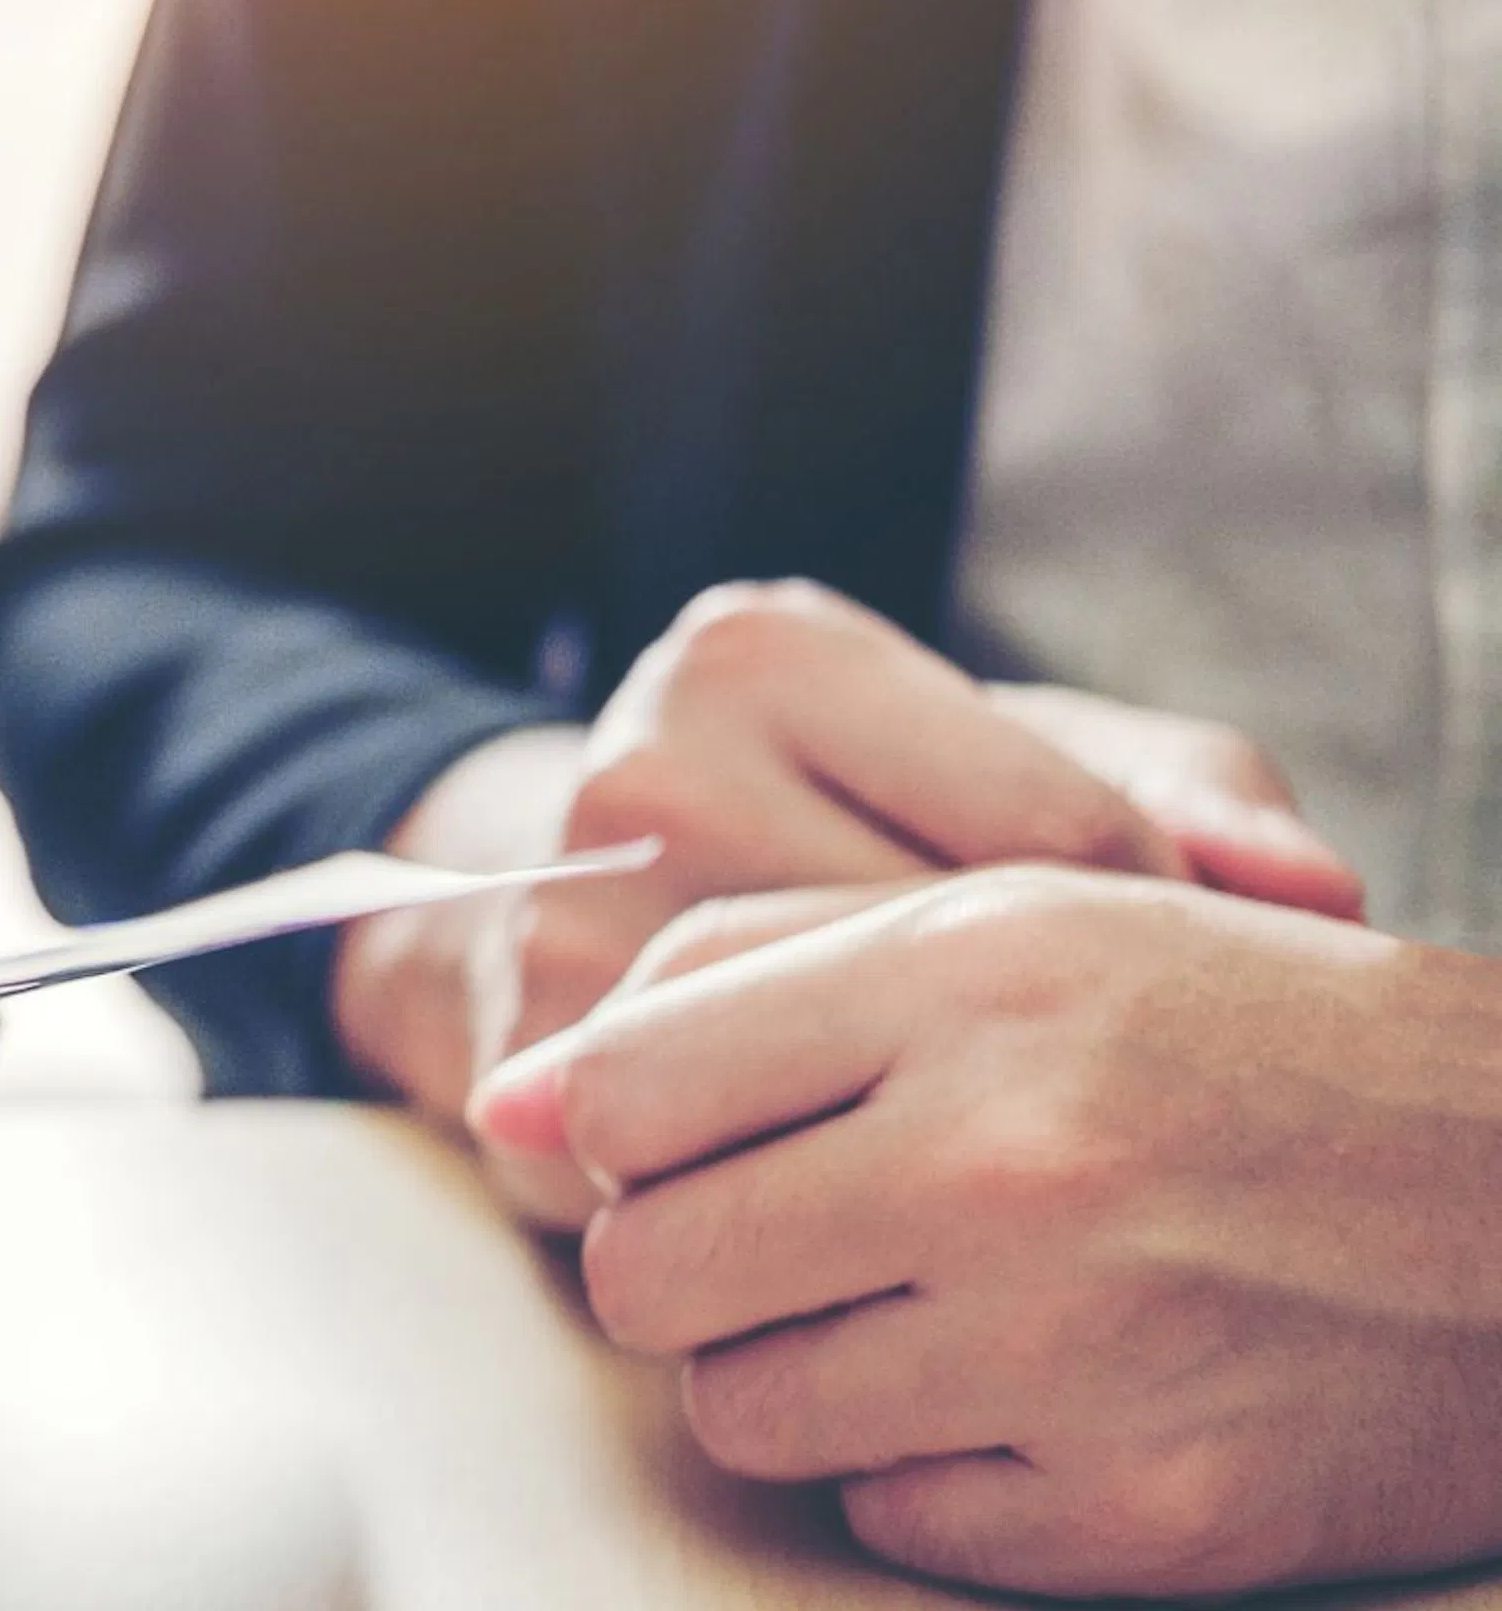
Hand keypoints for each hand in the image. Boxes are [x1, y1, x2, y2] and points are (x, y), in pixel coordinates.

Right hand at [339, 580, 1361, 1222]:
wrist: (545, 905)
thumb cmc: (825, 826)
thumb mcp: (990, 757)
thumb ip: (1180, 793)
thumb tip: (1321, 894)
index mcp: (765, 652)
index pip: (1051, 827)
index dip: (1141, 941)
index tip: (1142, 996)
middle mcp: (648, 761)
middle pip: (943, 964)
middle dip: (1036, 1049)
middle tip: (1079, 1093)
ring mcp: (566, 913)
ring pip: (841, 1083)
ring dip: (925, 1135)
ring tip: (968, 1137)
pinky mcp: (525, 1060)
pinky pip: (737, 1172)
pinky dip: (816, 1195)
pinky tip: (856, 1178)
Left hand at [468, 873, 1501, 1598]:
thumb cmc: (1258, 1043)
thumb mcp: (1029, 927)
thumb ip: (750, 974)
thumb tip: (517, 1091)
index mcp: (972, 977)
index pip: (623, 1085)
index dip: (615, 1126)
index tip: (675, 1139)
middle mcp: (1012, 1158)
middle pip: (646, 1266)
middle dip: (688, 1262)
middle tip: (795, 1237)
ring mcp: (1072, 1348)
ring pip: (742, 1410)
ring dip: (798, 1372)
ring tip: (925, 1308)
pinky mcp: (1138, 1511)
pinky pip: (890, 1518)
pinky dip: (934, 1473)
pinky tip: (1036, 1394)